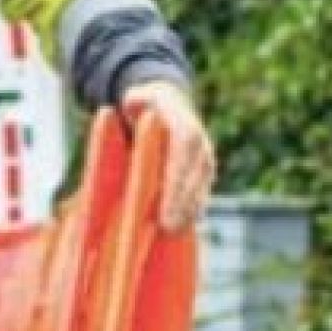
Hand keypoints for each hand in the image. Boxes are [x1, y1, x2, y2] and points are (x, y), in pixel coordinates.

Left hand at [121, 80, 215, 232]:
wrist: (170, 102)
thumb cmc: (147, 103)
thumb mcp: (140, 96)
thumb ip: (136, 99)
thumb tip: (126, 105)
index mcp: (185, 130)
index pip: (183, 159)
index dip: (175, 185)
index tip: (165, 207)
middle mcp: (201, 148)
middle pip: (193, 181)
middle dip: (181, 206)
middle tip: (167, 229)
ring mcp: (204, 163)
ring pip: (199, 192)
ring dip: (188, 214)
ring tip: (171, 234)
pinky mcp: (203, 175)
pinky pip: (199, 196)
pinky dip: (190, 212)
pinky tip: (177, 230)